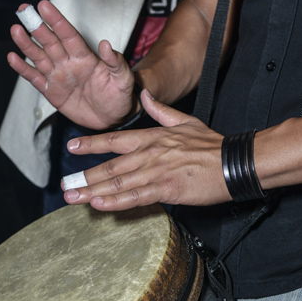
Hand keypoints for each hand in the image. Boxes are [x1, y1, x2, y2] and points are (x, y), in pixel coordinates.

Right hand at [8, 0, 137, 129]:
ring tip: (16, 31)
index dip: (56, 21)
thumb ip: (115, 62)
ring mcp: (59, 76)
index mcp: (85, 57)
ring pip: (39, 57)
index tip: (45, 7)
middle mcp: (69, 63)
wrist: (112, 120)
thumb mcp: (122, 79)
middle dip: (37, 27)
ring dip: (27, 45)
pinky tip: (13, 58)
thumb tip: (106, 45)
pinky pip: (35, 78)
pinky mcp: (51, 91)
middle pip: (50, 42)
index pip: (69, 35)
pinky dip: (24, 69)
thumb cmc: (119, 97)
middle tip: (24, 11)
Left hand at [61, 89, 231, 210]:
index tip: (72, 148)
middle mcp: (150, 153)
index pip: (115, 140)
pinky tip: (99, 205)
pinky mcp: (167, 188)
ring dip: (93, 191)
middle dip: (85, 177)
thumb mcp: (185, 121)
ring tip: (73, 198)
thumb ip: (161, 110)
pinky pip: (136, 196)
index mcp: (153, 137)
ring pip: (119, 182)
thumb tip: (144, 95)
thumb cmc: (212, 144)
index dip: (91, 144)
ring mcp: (157, 171)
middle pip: (110, 166)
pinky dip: (116, 201)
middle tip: (65, 185)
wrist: (235, 161)